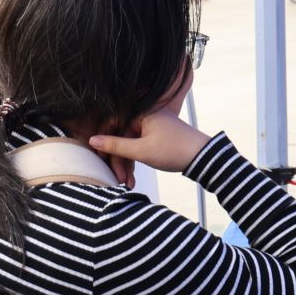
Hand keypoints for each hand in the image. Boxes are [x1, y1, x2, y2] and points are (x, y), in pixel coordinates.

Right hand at [89, 108, 211, 176]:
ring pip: (130, 143)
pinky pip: (139, 145)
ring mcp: (152, 125)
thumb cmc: (174, 150)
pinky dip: (135, 160)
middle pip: (121, 136)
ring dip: (126, 163)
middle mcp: (146, 115)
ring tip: (127, 183)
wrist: (203, 157)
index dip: (103, 139)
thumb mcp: (141, 150)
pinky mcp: (157, 135)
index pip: (113, 121)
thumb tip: (93, 140)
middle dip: (117, 159)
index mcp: (143, 111)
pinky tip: (132, 178)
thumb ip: (115, 145)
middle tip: (117, 178)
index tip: (98, 156)